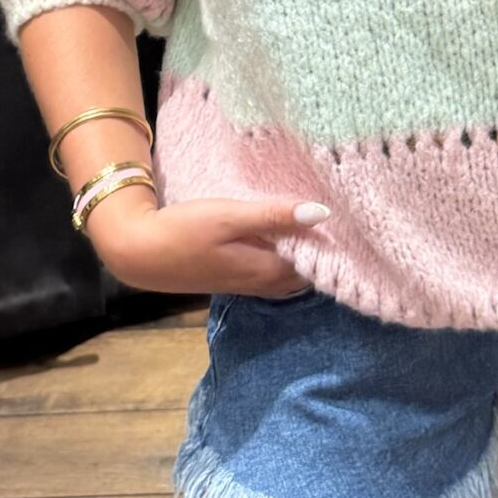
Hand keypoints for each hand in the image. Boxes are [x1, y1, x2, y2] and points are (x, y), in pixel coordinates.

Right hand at [86, 190, 329, 296]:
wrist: (140, 253)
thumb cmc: (184, 231)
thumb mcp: (230, 216)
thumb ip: (274, 216)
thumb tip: (323, 214)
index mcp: (267, 270)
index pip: (318, 262)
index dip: (339, 243)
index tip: (356, 218)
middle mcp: (264, 282)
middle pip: (309, 270)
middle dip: (329, 249)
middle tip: (349, 217)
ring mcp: (250, 282)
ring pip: (293, 270)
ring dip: (309, 251)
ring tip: (326, 222)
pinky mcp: (237, 275)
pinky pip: (276, 267)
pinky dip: (290, 253)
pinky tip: (289, 233)